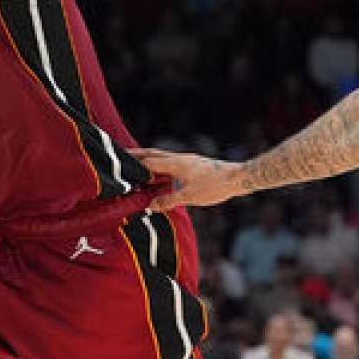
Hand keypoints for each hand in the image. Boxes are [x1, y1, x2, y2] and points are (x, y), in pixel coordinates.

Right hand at [130, 148, 246, 208]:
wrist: (239, 178)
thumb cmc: (216, 186)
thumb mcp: (191, 197)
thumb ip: (169, 200)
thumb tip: (151, 205)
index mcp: (176, 164)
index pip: (149, 162)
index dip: (134, 165)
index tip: (120, 167)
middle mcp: (180, 158)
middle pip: (154, 153)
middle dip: (138, 155)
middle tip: (122, 155)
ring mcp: (188, 160)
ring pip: (163, 156)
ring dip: (149, 159)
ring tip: (138, 164)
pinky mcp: (194, 164)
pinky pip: (171, 162)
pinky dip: (161, 165)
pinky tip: (162, 174)